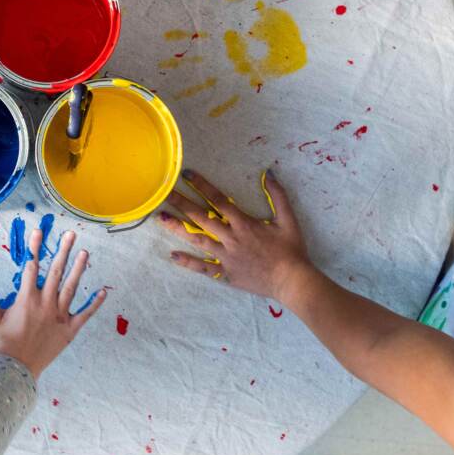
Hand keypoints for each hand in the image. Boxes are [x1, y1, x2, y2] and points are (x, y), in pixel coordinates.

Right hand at [0, 229, 105, 379]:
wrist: (15, 371)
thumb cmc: (1, 343)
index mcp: (26, 299)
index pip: (32, 266)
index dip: (35, 247)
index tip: (38, 231)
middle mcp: (45, 304)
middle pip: (56, 272)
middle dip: (63, 250)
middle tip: (71, 234)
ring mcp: (59, 317)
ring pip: (71, 288)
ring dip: (79, 269)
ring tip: (85, 253)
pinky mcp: (69, 331)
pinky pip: (84, 315)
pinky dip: (93, 304)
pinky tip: (103, 292)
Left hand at [160, 169, 314, 301]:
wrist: (292, 281)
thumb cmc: (291, 250)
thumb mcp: (288, 219)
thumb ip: (278, 195)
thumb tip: (268, 173)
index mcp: (243, 223)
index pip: (218, 200)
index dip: (202, 186)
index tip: (187, 175)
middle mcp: (230, 238)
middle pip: (201, 217)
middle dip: (181, 203)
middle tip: (164, 193)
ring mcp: (226, 256)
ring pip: (197, 240)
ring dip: (178, 228)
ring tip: (161, 218)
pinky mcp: (226, 272)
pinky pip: (204, 267)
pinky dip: (188, 262)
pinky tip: (173, 256)